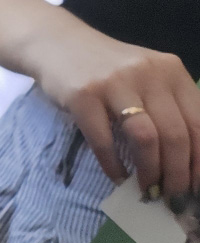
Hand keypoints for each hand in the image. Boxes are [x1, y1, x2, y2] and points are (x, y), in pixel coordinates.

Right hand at [30, 23, 199, 195]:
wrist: (57, 43)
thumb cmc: (108, 69)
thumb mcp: (148, 78)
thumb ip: (170, 108)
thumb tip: (188, 163)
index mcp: (172, 72)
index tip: (195, 189)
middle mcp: (148, 74)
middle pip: (176, 135)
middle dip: (178, 175)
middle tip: (172, 198)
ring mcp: (115, 83)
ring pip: (146, 138)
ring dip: (150, 172)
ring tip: (147, 190)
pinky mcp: (83, 95)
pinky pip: (104, 139)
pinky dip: (113, 165)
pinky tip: (117, 176)